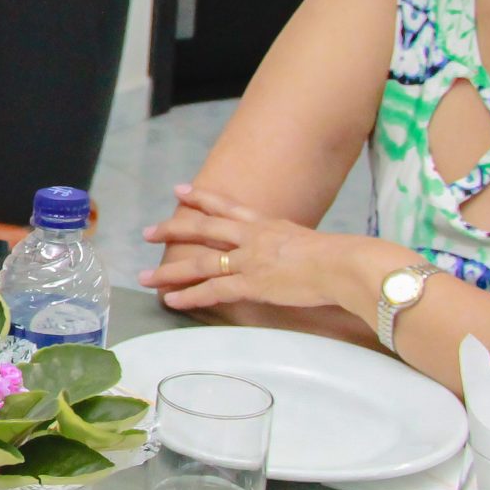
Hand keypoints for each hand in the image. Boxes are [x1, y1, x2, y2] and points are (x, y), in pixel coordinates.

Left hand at [137, 183, 356, 311]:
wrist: (343, 265)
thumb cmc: (339, 257)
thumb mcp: (312, 242)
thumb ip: (294, 246)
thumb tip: (295, 255)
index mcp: (267, 224)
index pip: (227, 206)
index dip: (201, 198)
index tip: (179, 190)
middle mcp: (251, 237)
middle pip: (203, 228)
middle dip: (172, 229)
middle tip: (147, 232)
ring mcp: (248, 260)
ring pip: (199, 262)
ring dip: (169, 270)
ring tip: (146, 276)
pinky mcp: (250, 284)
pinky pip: (212, 290)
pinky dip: (189, 295)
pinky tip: (171, 299)